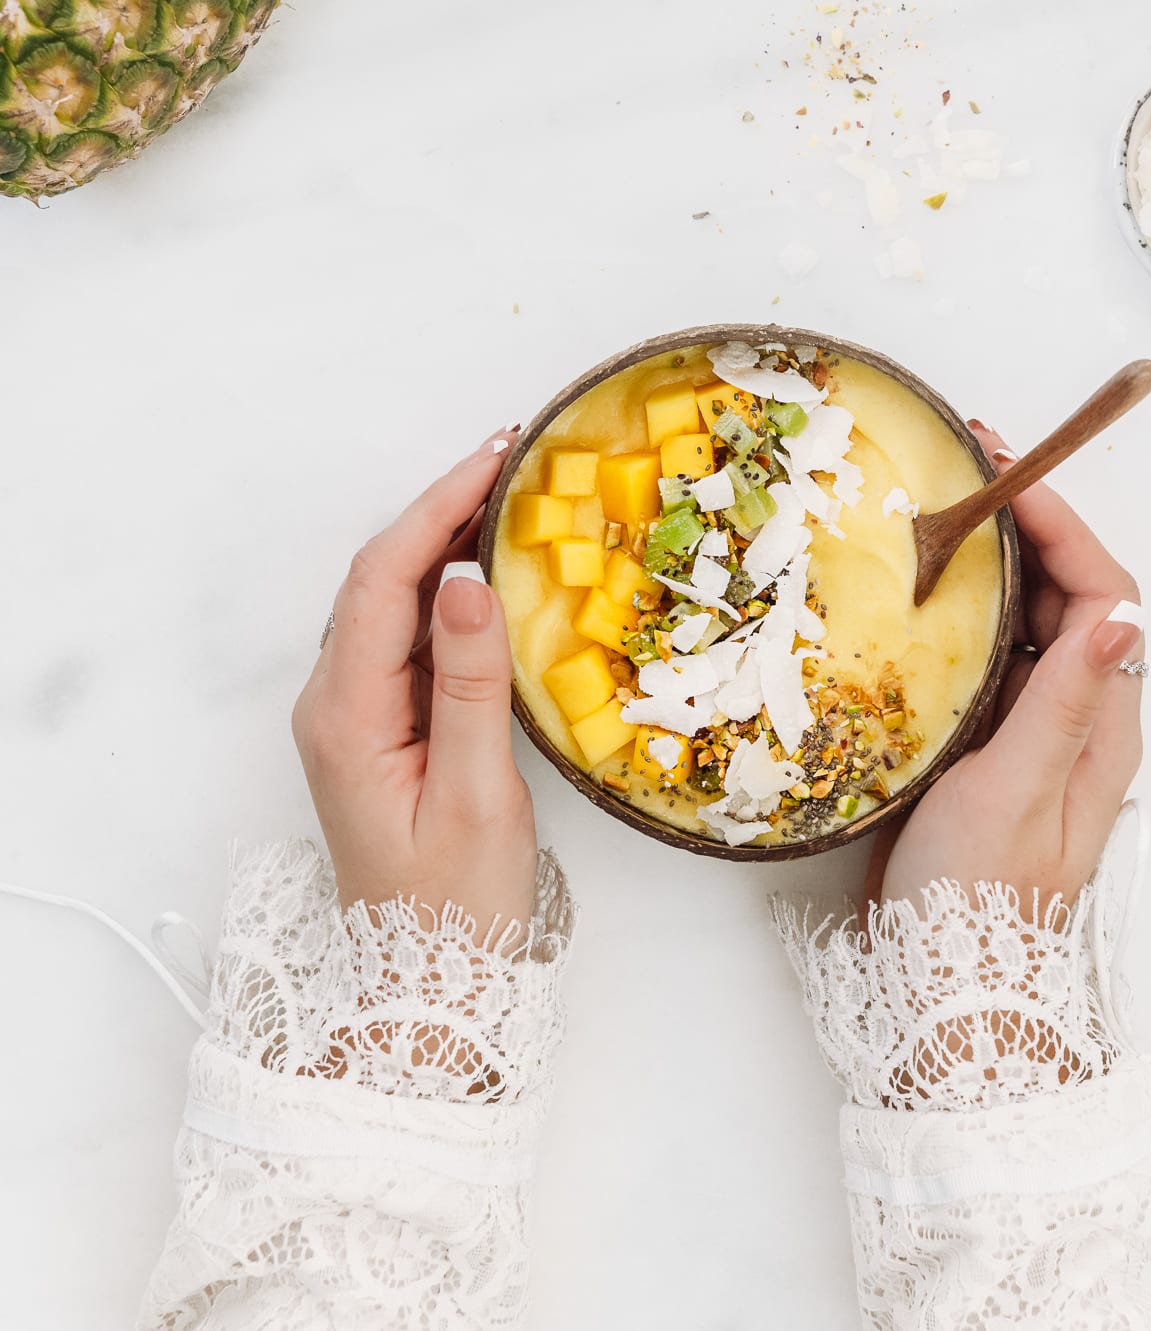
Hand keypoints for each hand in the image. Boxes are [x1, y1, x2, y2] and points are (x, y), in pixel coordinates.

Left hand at [293, 430, 536, 944]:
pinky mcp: (383, 727)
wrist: (422, 992)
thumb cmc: (451, 912)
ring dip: (446, 540)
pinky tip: (495, 570)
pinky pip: (410, 635)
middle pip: (380, 578)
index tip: (497, 459)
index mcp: (346, 717)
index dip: (437, 509)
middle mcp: (335, 704)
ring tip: (513, 494)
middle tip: (517, 457)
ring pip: (393, 601)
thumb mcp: (476, 799)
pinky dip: (451, 589)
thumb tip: (466, 582)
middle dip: (443, 507)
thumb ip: (470, 687)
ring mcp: (355, 714)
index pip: (381, 581)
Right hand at [869, 423, 1144, 914]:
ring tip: (935, 514)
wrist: (948, 987)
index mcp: (1101, 726)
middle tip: (961, 473)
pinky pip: (989, 656)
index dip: (1060, 527)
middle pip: (1069, 595)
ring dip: (992, 562)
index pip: (1104, 594)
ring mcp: (1034, 732)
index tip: (1001, 478)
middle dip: (1024, 526)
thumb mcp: (1018, 792)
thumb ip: (1065, 703)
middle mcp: (1078, 719)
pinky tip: (915, 594)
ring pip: (1028, 621)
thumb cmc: (980, 899)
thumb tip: (1119, 613)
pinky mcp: (989, 747)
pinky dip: (961, 612)